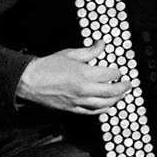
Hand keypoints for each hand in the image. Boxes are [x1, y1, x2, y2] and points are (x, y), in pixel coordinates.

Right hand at [16, 44, 132, 115]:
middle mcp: (84, 90)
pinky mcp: (72, 109)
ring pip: (105, 104)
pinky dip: (103, 109)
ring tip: (121, 95)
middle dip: (123, 88)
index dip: (117, 72)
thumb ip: (89, 51)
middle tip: (128, 84)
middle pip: (112, 92)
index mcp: (84, 74)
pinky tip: (107, 106)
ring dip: (116, 99)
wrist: (29, 80)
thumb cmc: (47, 66)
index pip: (110, 75)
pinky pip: (92, 112)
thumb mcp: (70, 54)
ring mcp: (78, 101)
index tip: (118, 71)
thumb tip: (102, 44)